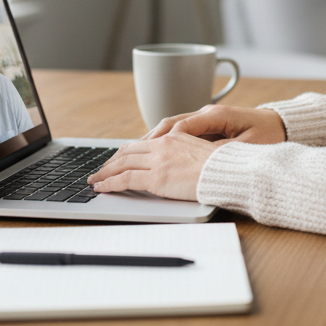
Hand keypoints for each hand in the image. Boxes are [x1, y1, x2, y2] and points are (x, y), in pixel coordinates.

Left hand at [87, 132, 222, 200]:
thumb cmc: (223, 167)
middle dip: (111, 162)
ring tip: (95, 180)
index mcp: (174, 137)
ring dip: (105, 172)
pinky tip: (102, 188)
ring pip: (122, 163)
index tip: (117, 159)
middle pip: (128, 151)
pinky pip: (125, 179)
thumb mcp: (202, 152)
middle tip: (101, 170)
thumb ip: (185, 153)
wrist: (230, 172)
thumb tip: (177, 163)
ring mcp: (159, 161)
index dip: (126, 152)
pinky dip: (110, 183)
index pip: (142, 143)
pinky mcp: (157, 178)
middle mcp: (163, 145)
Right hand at [143, 104, 285, 144]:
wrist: (282, 125)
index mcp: (216, 116)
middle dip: (149, 140)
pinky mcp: (207, 125)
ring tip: (132, 154)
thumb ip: (223, 149)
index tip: (149, 155)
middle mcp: (207, 113)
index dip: (163, 141)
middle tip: (127, 155)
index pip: (182, 127)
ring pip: (171, 126)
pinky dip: (164, 140)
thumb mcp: (248, 146)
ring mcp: (205, 118)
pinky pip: (180, 131)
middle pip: (170, 124)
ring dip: (153, 140)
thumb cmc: (268, 135)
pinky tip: (152, 152)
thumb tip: (199, 156)